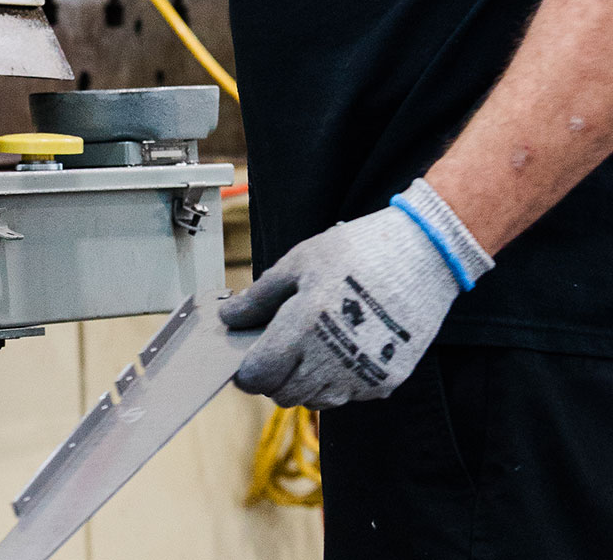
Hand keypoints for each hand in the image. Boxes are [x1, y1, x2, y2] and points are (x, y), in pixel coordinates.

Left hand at [218, 179, 494, 409]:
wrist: (424, 255)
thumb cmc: (358, 252)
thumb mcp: (298, 263)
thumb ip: (260, 297)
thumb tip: (230, 317)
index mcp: (303, 328)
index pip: (258, 377)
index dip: (246, 372)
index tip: (245, 360)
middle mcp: (331, 360)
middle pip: (283, 395)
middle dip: (273, 378)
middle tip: (277, 350)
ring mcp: (362, 375)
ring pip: (316, 401)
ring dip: (304, 383)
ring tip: (311, 347)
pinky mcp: (387, 381)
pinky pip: (349, 396)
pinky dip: (338, 382)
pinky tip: (342, 350)